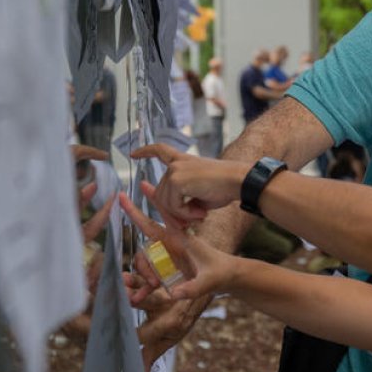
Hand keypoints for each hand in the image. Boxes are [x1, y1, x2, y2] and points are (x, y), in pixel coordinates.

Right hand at [118, 192, 236, 300]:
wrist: (229, 276)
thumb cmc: (220, 272)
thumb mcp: (209, 281)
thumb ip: (192, 288)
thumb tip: (174, 294)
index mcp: (177, 240)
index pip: (151, 224)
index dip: (135, 210)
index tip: (121, 196)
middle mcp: (169, 247)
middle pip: (144, 250)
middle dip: (142, 265)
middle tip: (153, 282)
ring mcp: (168, 259)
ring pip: (145, 264)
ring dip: (143, 277)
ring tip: (149, 289)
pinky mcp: (168, 272)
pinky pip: (150, 279)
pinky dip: (143, 288)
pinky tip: (136, 298)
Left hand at [130, 143, 246, 222]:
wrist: (238, 181)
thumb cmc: (224, 188)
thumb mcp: (198, 193)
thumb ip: (183, 198)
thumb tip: (171, 216)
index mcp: (183, 161)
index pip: (160, 151)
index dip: (146, 151)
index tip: (133, 153)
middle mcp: (176, 164)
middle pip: (161, 193)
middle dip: (173, 211)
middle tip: (191, 220)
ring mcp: (174, 171)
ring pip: (165, 202)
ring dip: (182, 214)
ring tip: (200, 214)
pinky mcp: (176, 180)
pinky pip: (173, 205)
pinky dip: (186, 214)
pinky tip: (200, 211)